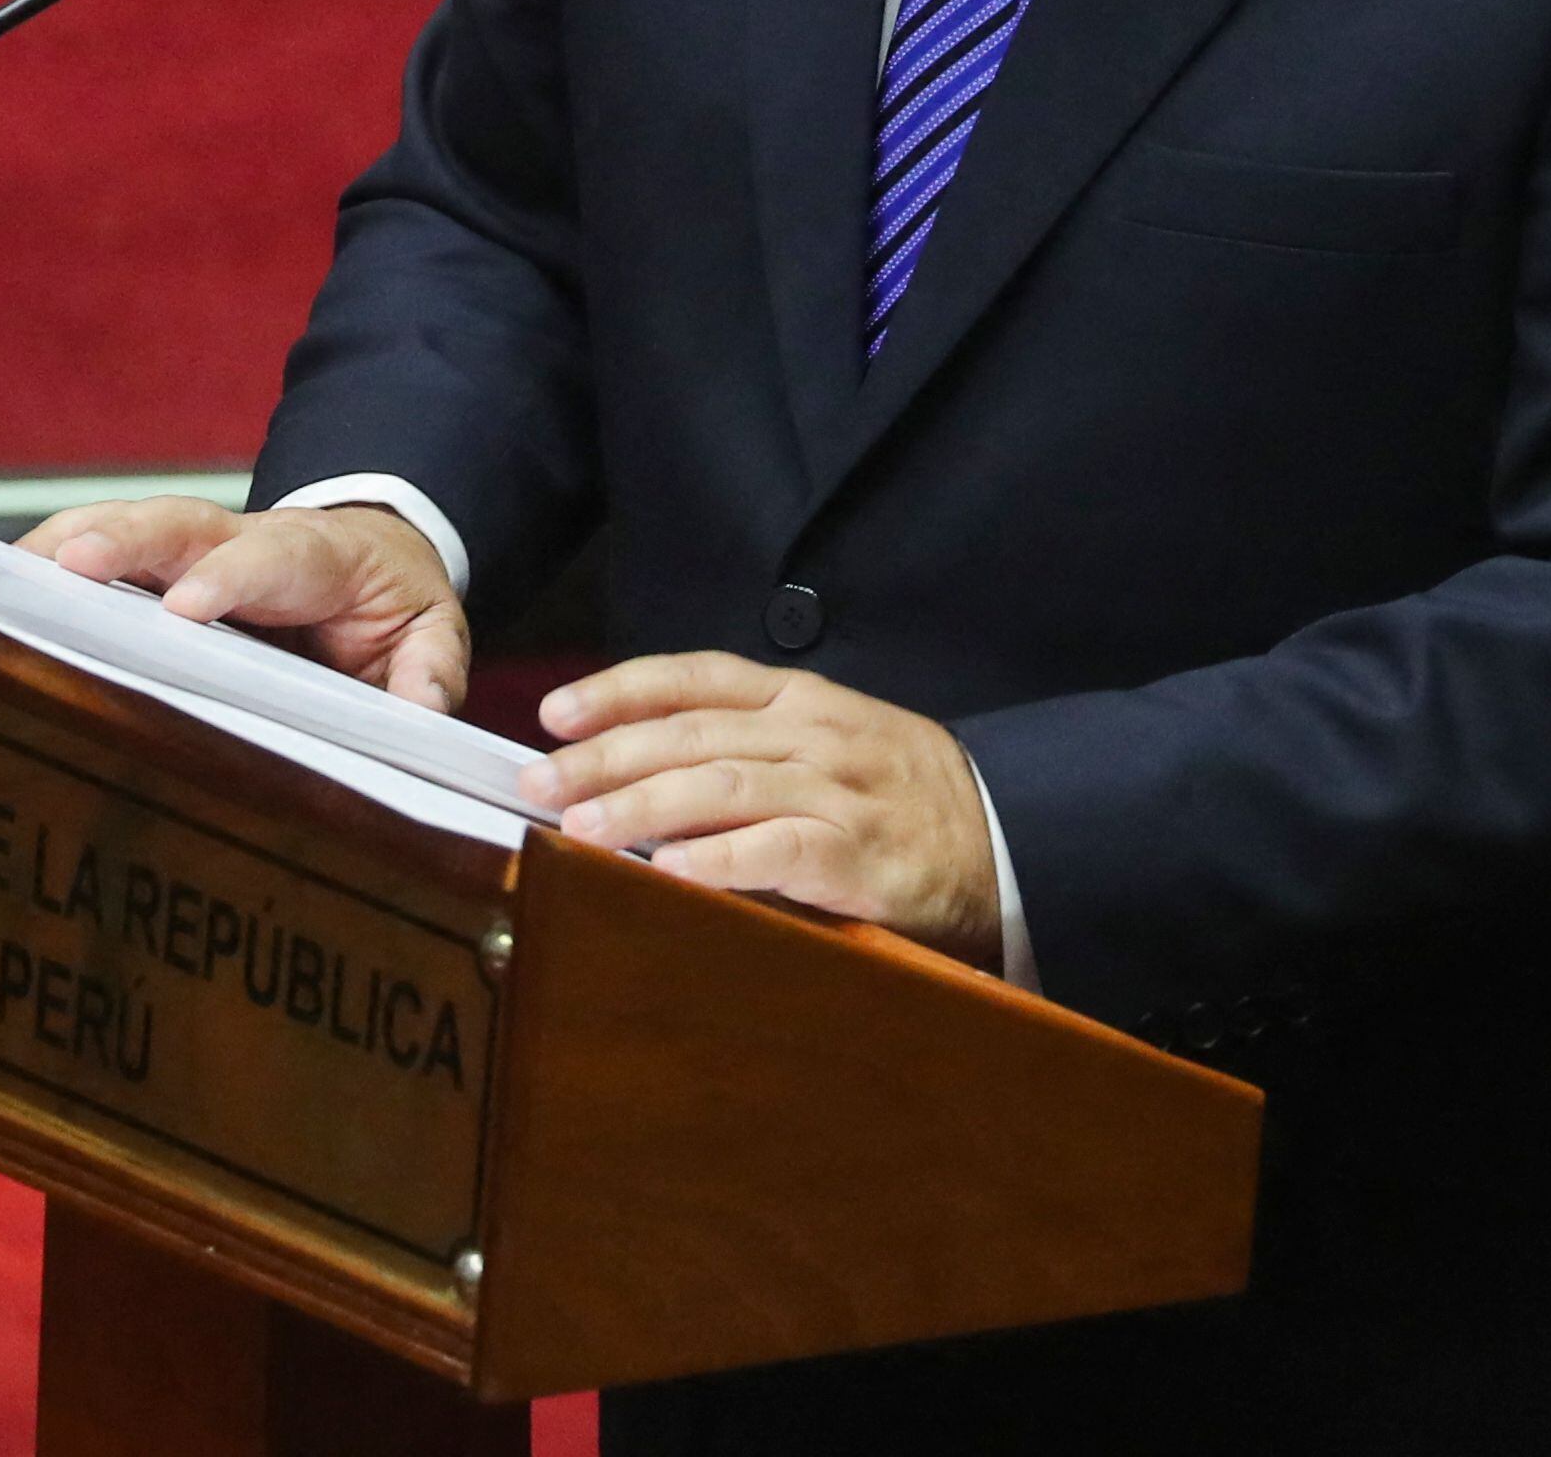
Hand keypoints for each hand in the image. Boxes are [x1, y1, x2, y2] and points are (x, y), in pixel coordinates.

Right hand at [15, 497, 472, 713]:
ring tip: (8, 575)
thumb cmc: (389, 599)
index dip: (227, 580)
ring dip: (69, 544)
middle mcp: (244, 538)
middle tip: (69, 567)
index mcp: (315, 557)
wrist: (368, 553)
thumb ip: (429, 666)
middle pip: (179, 524)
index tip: (184, 611)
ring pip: (128, 528)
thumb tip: (420, 710)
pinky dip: (52, 560)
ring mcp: (195, 546)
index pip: (271, 560)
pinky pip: (101, 549)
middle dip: (124, 541)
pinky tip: (5, 586)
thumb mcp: (430, 629)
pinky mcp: (158, 564)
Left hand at [522, 654, 1001, 968]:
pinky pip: (781, 851)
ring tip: (580, 828)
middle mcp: (815, 735)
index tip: (555, 711)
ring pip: (724, 787)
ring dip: (643, 807)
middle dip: (606, 755)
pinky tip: (669, 873)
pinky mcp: (863, 856)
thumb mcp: (833, 746)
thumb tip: (645, 771)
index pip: (697, 678)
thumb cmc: (907, 801)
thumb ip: (753, 749)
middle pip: (692, 733)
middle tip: (537, 782)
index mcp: (803, 702)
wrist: (1013, 840)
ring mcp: (841, 792)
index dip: (621, 689)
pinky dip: (721, 861)